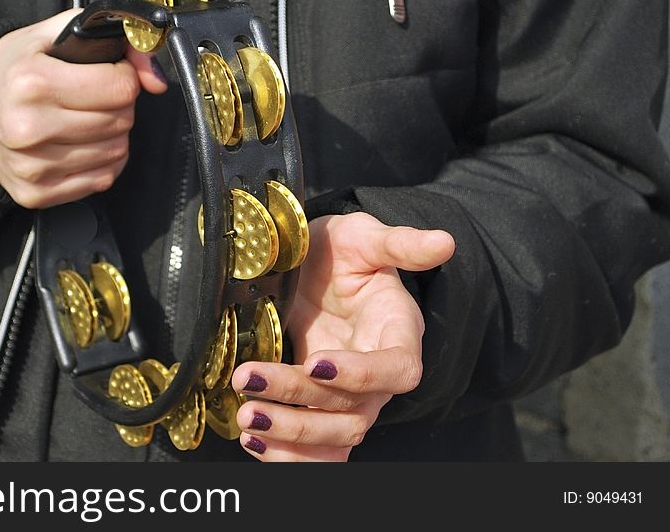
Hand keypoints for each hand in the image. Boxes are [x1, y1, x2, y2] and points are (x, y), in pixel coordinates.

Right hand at [0, 9, 166, 207]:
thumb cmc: (13, 72)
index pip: (120, 88)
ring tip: (85, 119)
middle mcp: (30, 128)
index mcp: (32, 83)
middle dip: (118, 105)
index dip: (123, 77)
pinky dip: (102, 161)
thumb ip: (114, 41)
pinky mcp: (37, 194)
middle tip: (94, 97)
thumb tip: (156, 79)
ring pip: (117, 152)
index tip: (108, 74)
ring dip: (112, 134)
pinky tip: (81, 144)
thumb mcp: (54, 36)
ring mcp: (33, 166)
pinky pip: (103, 179)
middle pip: (121, 120)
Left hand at [231, 212, 455, 460]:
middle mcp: (377, 375)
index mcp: (397, 334)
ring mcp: (349, 396)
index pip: (396, 370)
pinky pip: (316, 449)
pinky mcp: (321, 406)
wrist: (316, 266)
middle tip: (250, 383)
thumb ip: (400, 244)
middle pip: (353, 411)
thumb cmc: (345, 251)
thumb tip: (445, 242)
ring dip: (289, 436)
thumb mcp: (364, 237)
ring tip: (246, 418)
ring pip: (333, 436)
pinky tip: (252, 441)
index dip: (362, 375)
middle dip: (301, 406)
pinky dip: (287, 455)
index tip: (315, 363)